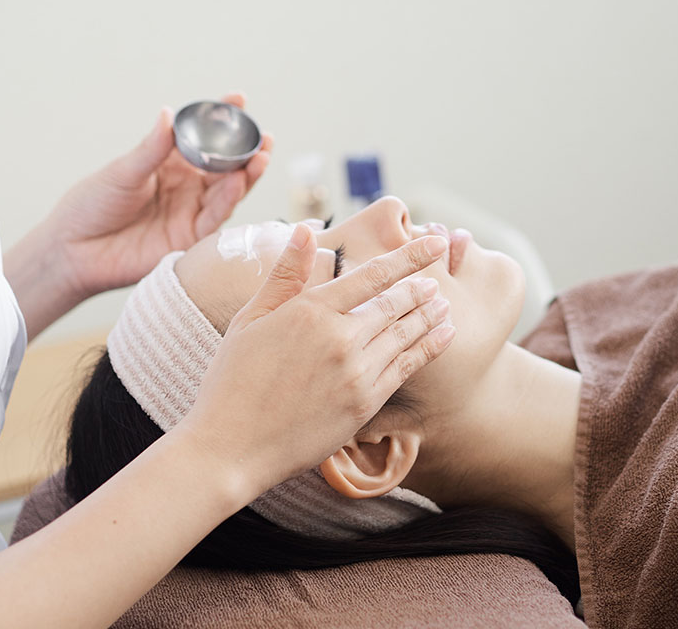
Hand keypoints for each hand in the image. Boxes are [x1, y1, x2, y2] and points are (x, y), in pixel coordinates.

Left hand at [47, 93, 272, 298]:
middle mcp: (187, 187)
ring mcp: (190, 212)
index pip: (203, 137)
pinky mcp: (189, 239)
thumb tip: (169, 114)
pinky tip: (237, 183)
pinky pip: (214, 218)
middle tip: (264, 136)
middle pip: (225, 167)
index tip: (239, 100)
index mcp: (170, 164)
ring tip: (260, 157)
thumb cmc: (92, 206)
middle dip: (247, 151)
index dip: (222, 119)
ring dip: (246, 175)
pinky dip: (228, 201)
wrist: (74, 251)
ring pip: (228, 192)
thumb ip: (152, 149)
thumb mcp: (123, 172)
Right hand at [180, 225, 455, 497]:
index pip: (372, 274)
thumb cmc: (232, 381)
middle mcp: (340, 338)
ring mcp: (356, 373)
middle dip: (421, 288)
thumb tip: (306, 231)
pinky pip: (405, 369)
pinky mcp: (364, 404)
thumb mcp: (251, 319)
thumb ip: (285, 275)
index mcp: (310, 310)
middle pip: (395, 304)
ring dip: (430, 317)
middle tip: (439, 277)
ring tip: (446, 305)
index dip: (409, 256)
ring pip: (405, 335)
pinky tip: (443, 337)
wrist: (231, 447)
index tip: (432, 242)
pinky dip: (428, 349)